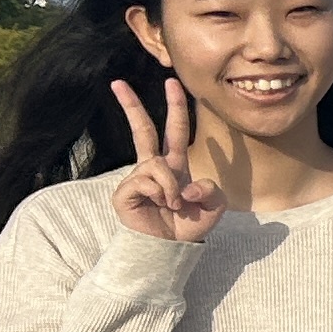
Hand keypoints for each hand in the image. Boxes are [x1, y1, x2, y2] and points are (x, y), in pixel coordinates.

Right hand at [106, 81, 223, 243]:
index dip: (175, 106)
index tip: (171, 83)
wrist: (170, 249)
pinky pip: (148, 180)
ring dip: (172, 186)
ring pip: (157, 165)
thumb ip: (210, 189)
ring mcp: (137, 177)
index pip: (174, 129)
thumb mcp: (214, 205)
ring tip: (175, 205)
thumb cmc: (190, 225)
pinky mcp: (125, 191)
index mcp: (174, 164)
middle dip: (131, 105)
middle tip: (118, 82)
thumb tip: (186, 184)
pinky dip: (162, 193)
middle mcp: (153, 166)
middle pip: (142, 129)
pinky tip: (160, 205)